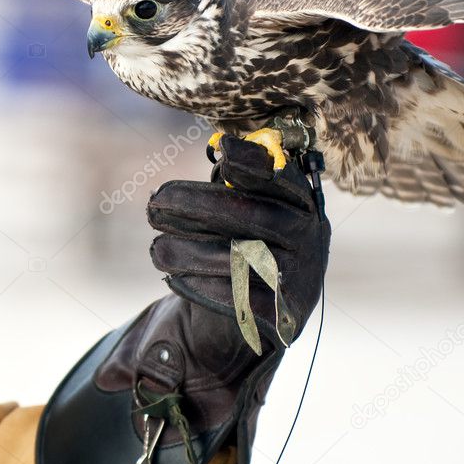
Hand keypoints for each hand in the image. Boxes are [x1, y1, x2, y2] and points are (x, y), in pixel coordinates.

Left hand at [147, 135, 329, 351]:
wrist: (265, 312)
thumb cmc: (248, 245)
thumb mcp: (248, 213)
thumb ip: (235, 188)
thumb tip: (215, 157)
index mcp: (303, 205)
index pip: (283, 179)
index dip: (254, 163)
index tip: (223, 149)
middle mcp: (309, 238)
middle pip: (254, 216)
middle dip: (197, 206)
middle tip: (154, 203)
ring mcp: (301, 278)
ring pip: (239, 259)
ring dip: (189, 252)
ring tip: (155, 250)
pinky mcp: (284, 314)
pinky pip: (236, 298)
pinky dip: (199, 286)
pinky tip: (172, 277)